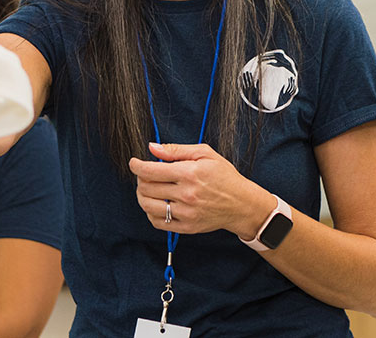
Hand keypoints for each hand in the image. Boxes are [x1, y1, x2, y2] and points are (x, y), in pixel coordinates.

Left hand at [128, 142, 272, 238]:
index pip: (151, 170)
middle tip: (145, 174)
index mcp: (190, 173)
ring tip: (148, 189)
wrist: (241, 204)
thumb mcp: (205, 153)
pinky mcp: (187, 227)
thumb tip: (153, 147)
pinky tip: (157, 204)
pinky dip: (151, 212)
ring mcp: (186, 213)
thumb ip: (176, 150)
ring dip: (142, 195)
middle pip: (147, 188)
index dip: (137, 166)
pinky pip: (158, 222)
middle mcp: (186, 194)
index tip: (134, 163)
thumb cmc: (224, 176)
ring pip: (148, 206)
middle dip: (140, 179)